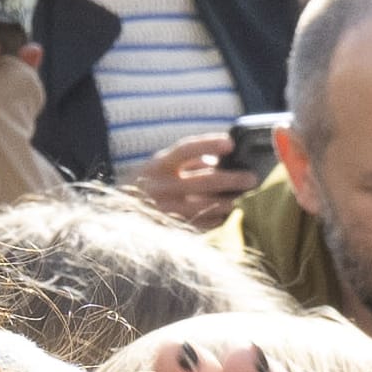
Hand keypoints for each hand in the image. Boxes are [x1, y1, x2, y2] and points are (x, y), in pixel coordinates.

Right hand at [130, 134, 256, 227]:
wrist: (119, 214)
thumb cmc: (148, 184)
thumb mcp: (160, 166)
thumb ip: (188, 161)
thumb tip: (219, 160)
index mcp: (158, 165)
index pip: (186, 149)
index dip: (209, 144)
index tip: (230, 143)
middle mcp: (161, 186)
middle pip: (205, 180)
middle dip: (233, 179)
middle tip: (252, 178)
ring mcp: (166, 209)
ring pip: (208, 205)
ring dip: (230, 202)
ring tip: (243, 198)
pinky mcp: (173, 228)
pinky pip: (203, 223)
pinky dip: (218, 218)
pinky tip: (226, 214)